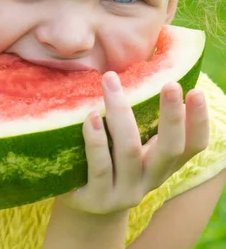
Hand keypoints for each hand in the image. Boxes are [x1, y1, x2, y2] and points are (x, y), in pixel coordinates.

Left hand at [58, 71, 209, 214]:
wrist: (83, 208)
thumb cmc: (107, 163)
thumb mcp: (130, 147)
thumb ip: (141, 124)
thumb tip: (138, 72)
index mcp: (163, 164)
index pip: (193, 146)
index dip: (198, 122)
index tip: (196, 92)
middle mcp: (150, 179)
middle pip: (170, 148)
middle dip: (172, 116)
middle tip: (170, 84)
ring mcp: (125, 192)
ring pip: (129, 150)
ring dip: (120, 114)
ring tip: (111, 84)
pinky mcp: (97, 198)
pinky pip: (100, 166)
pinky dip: (96, 140)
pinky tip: (91, 117)